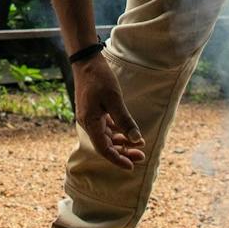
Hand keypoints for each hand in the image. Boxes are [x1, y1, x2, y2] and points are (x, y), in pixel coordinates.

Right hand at [72, 53, 144, 170]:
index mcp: (90, 122)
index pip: (104, 149)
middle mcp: (88, 123)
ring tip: (138, 145)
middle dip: (123, 152)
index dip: (117, 159)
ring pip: (106, 137)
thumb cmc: (99, 78)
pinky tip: (128, 133)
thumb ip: (125, 120)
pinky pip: (106, 128)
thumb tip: (137, 140)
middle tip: (141, 157)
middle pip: (106, 145)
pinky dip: (117, 132)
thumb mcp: (114, 99)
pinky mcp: (93, 111)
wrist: (86, 61)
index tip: (132, 166)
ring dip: (121, 143)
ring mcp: (90, 117)